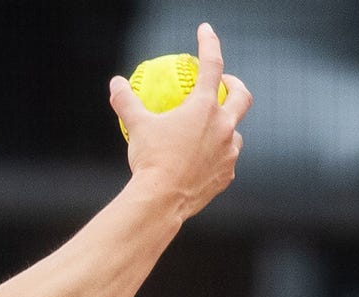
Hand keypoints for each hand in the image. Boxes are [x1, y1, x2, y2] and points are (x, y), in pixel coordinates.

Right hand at [109, 21, 250, 218]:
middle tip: (223, 86)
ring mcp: (229, 152)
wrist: (161, 202)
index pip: (211, 65)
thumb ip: (126, 101)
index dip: (209, 43)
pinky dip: (216, 157)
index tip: (205, 31)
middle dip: (235, 86)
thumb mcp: (136, 127)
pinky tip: (201, 163)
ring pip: (235, 133)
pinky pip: (225, 161)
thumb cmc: (150, 161)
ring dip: (225, 128)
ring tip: (207, 133)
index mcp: (204, 108)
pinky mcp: (226, 175)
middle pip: (242, 96)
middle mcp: (223, 126)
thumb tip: (116, 83)